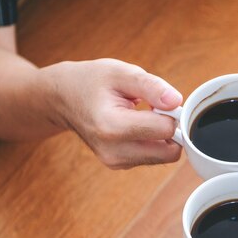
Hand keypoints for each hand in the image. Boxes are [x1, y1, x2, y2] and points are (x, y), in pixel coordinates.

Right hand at [41, 58, 182, 168]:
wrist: (61, 98)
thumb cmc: (90, 81)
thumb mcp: (120, 72)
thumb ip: (151, 86)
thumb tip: (176, 101)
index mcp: (112, 126)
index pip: (166, 130)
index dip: (172, 112)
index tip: (161, 100)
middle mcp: (113, 151)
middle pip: (169, 152)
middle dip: (172, 130)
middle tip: (156, 109)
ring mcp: (115, 161)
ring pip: (164, 157)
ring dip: (162, 137)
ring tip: (142, 115)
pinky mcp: (119, 165)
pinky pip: (153, 158)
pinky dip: (153, 143)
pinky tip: (136, 126)